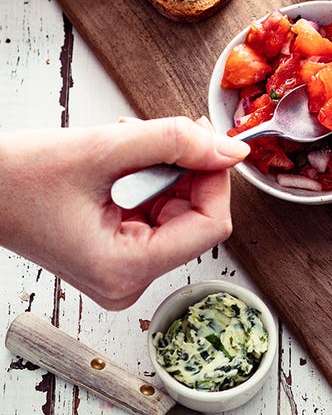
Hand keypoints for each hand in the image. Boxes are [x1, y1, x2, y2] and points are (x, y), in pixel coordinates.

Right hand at [0, 117, 249, 309]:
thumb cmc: (16, 178)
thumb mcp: (103, 148)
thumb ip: (174, 142)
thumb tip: (229, 150)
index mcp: (125, 269)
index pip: (212, 225)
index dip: (216, 178)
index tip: (208, 140)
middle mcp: (127, 280)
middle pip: (198, 218)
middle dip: (188, 170)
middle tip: (161, 134)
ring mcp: (123, 270)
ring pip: (180, 212)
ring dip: (168, 171)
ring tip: (130, 145)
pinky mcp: (117, 255)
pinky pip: (158, 214)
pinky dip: (152, 181)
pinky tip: (125, 161)